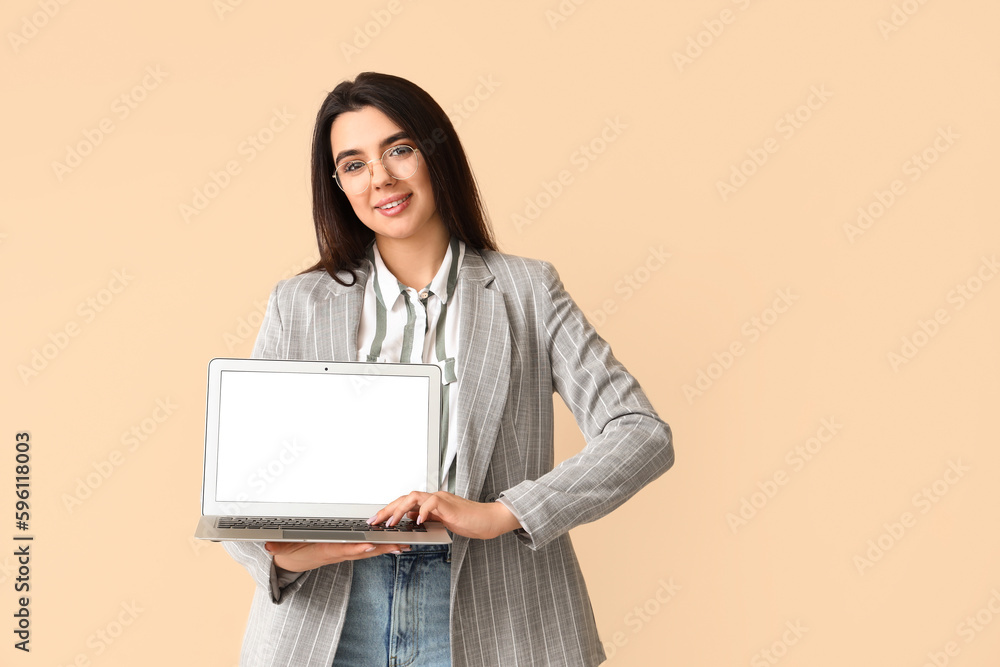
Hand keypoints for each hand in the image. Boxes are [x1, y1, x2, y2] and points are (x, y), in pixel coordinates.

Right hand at [264, 541, 408, 572]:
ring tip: (403, 544)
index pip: (344, 549)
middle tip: (399, 544)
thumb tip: (267, 545)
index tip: (371, 544)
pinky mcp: (347, 552)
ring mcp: (343, 554)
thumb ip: (278, 545)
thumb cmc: (292, 549)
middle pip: (363, 550)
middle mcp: (338, 553)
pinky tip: (394, 545)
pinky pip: (366, 551)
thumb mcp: (283, 547)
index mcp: (326, 550)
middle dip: (381, 548)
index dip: (358, 547)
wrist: (292, 561)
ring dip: (386, 549)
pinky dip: (380, 547)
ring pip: (368, 551)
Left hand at [369, 491, 521, 539]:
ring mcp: (441, 500)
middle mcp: (434, 499)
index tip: (376, 521)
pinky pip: (433, 503)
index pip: (405, 503)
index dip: (389, 511)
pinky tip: (417, 521)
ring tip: (392, 522)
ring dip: (400, 509)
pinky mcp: (450, 505)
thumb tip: (411, 525)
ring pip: (414, 497)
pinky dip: (423, 511)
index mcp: (430, 504)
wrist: (488, 520)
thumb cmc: (469, 522)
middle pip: (405, 498)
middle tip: (375, 521)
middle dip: (387, 510)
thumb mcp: (443, 524)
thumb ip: (428, 522)